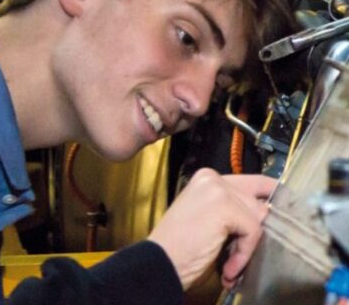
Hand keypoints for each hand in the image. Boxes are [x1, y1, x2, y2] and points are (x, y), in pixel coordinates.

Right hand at [148, 168, 275, 289]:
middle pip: (257, 201)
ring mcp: (218, 189)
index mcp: (207, 178)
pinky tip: (228, 267)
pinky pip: (253, 231)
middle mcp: (213, 178)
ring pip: (258, 216)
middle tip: (240, 255)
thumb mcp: (207, 218)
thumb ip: (231, 208)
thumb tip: (263, 214)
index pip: (251, 181)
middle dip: (254, 230)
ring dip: (247, 247)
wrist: (159, 260)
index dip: (270, 193)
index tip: (286, 200)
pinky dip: (244, 254)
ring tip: (230, 264)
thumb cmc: (179, 245)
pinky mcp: (224, 206)